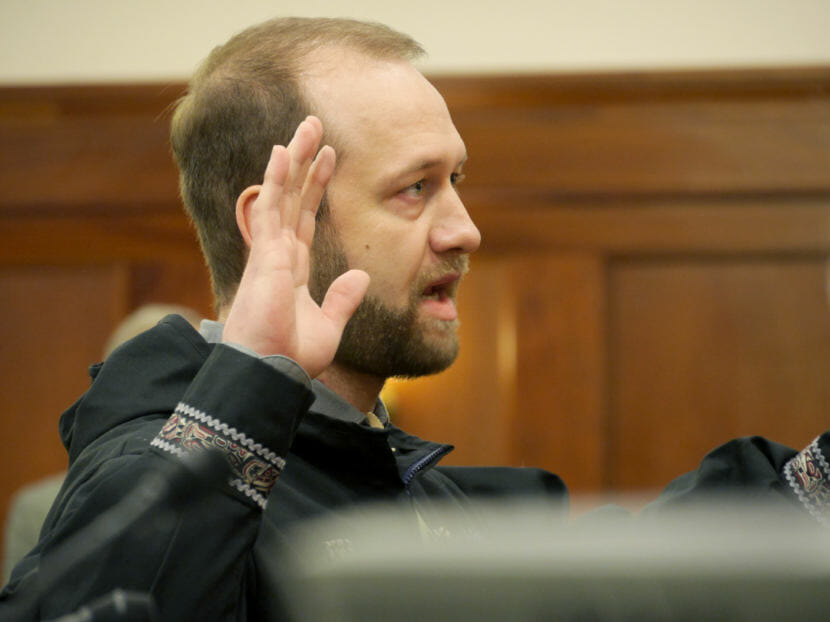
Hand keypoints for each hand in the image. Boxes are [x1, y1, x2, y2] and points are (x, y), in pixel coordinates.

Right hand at [222, 116, 368, 377]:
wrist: (271, 374)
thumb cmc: (291, 356)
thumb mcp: (327, 326)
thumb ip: (343, 299)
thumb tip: (361, 275)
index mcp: (292, 268)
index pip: (306, 217)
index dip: (316, 186)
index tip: (329, 158)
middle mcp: (279, 253)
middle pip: (294, 197)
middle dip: (305, 161)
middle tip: (316, 126)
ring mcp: (270, 251)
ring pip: (283, 193)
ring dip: (294, 159)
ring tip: (307, 126)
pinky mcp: (265, 254)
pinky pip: (271, 208)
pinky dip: (276, 179)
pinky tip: (283, 152)